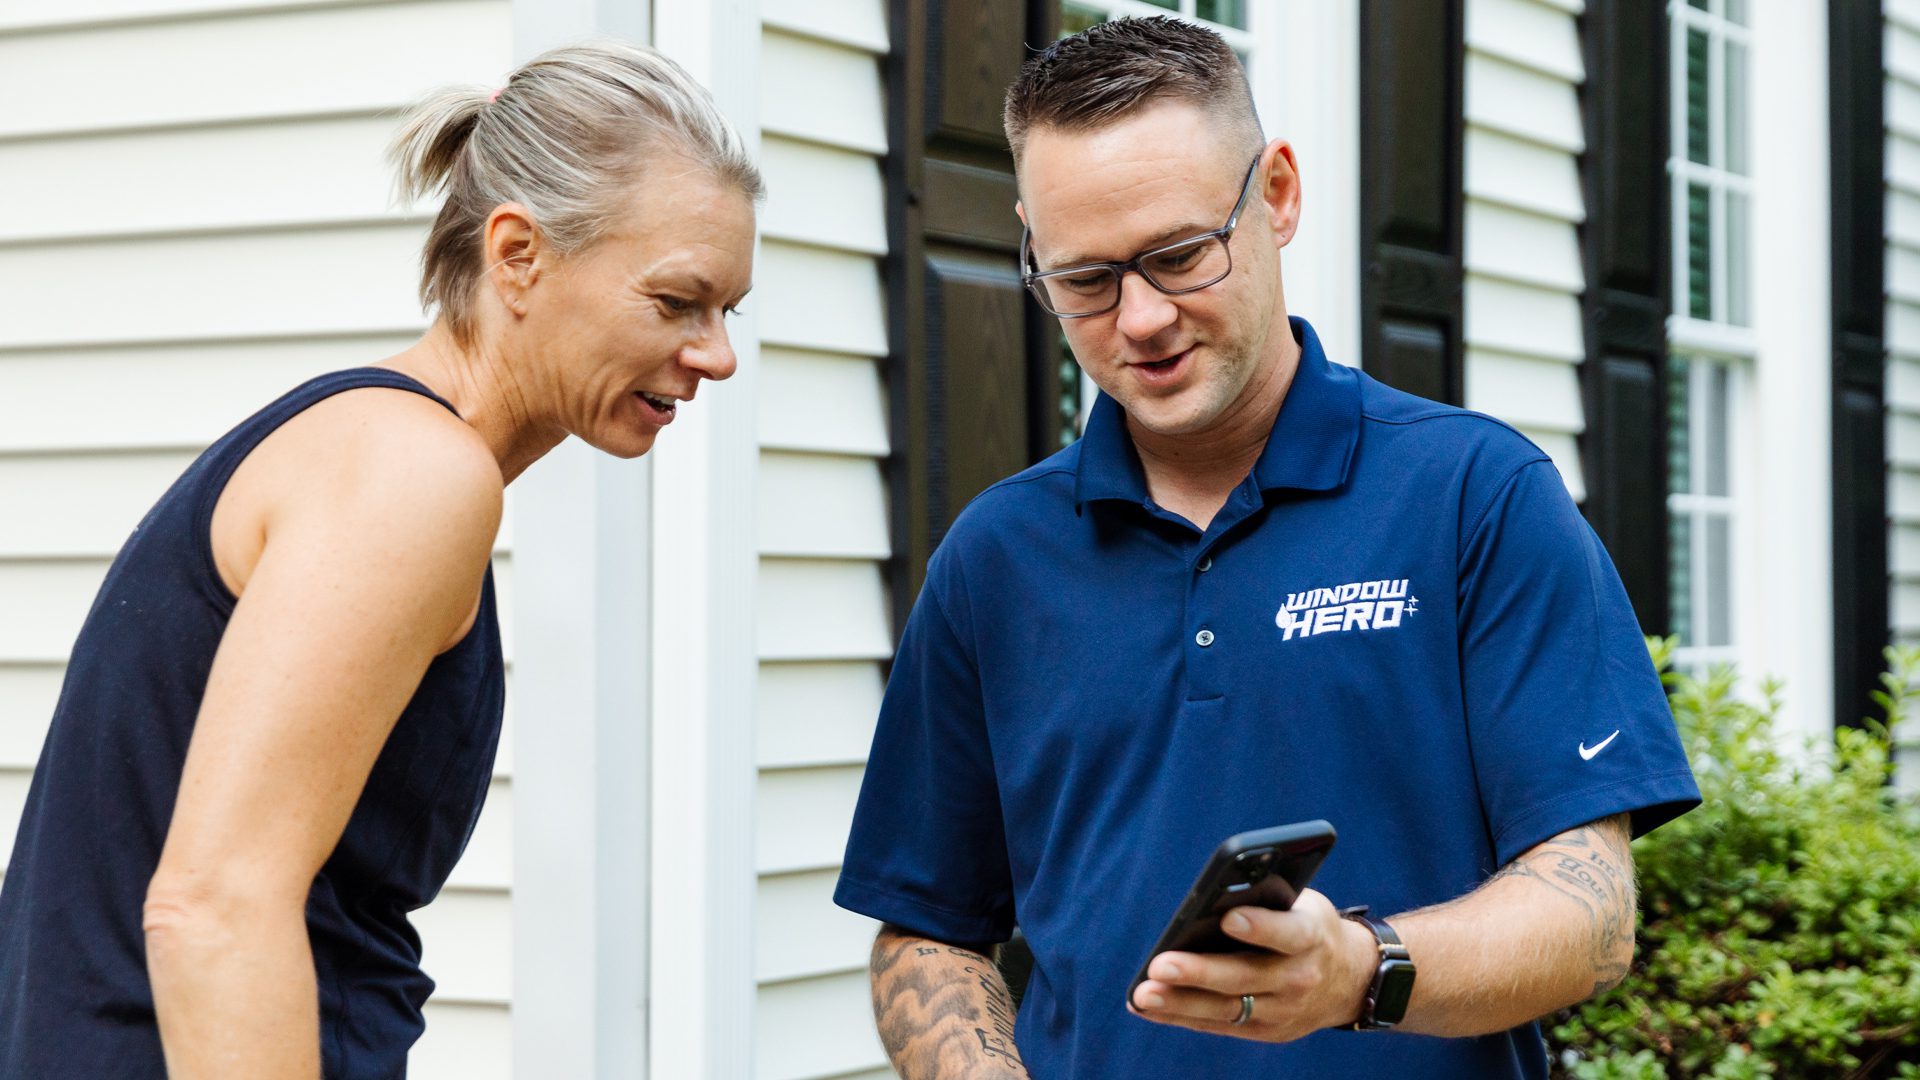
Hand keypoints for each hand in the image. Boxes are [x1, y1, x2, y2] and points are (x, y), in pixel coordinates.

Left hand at [1126, 888, 1373, 1041]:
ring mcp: (1283, 1010)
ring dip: (1180, 1003)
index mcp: (1311, 937)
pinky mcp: (1267, 1031)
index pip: (1288, 933)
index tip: (1229, 917)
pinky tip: (1148, 1006)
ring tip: (1143, 994)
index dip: (1260, 926)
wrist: (1349, 980)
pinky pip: (1219, 1025)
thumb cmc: (1309, 927)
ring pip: (1227, 1008)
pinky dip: (1181, 1016)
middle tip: (1160, 965)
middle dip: (1200, 972)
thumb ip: (1267, 900)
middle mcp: (1299, 977)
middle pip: (1245, 977)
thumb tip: (1212, 900)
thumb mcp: (1303, 905)